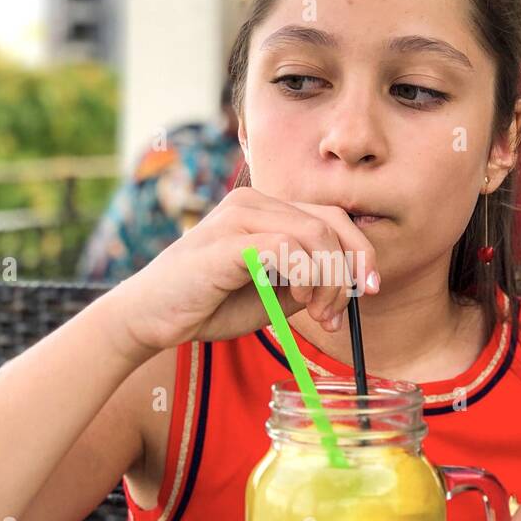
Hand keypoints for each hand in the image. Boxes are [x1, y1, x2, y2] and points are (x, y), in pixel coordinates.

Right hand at [108, 186, 380, 353]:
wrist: (151, 318)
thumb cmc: (208, 305)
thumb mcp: (272, 293)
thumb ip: (307, 281)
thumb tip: (349, 284)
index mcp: (265, 210)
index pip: (331, 216)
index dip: (359, 250)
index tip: (369, 288)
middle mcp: (252, 203)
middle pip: (330, 221)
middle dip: (348, 269)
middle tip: (340, 312)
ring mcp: (238, 217)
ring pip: (314, 233)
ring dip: (329, 280)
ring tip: (319, 313)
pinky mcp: (227, 241)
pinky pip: (286, 248)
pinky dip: (306, 276)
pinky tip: (300, 300)